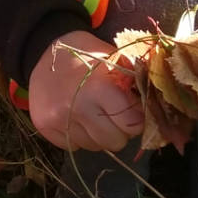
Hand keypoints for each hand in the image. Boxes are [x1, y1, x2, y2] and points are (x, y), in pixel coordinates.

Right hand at [28, 29, 140, 150]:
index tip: (134, 112)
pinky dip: (79, 136)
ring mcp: (59, 119)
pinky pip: (74, 146)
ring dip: (98, 134)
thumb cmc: (85, 55)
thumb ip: (133, 82)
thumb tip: (155, 107)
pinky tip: (75, 117)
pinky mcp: (45, 127)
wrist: (43, 50)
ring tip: (93, 113)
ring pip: (94, 147)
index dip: (137, 120)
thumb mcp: (113, 58)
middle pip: (115, 142)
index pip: (132, 124)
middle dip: (120, 131)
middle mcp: (79, 108)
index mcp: (100, 88)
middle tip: (114, 114)